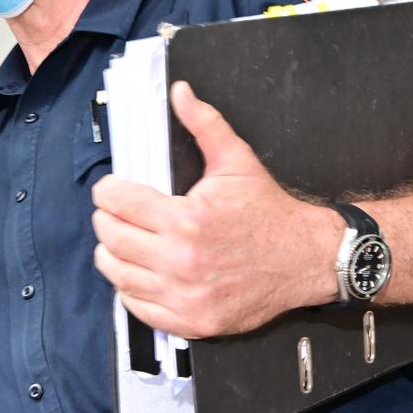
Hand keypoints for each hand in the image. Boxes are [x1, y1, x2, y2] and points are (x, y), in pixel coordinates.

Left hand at [92, 82, 337, 337]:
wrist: (305, 259)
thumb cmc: (268, 210)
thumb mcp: (237, 161)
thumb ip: (204, 123)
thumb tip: (179, 91)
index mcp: (186, 219)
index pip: (117, 202)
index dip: (107, 191)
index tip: (111, 189)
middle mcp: (180, 261)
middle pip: (110, 238)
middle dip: (106, 219)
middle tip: (115, 213)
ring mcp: (184, 296)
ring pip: (117, 274)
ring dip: (112, 254)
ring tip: (122, 241)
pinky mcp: (191, 321)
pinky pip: (138, 308)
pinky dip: (130, 289)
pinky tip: (138, 272)